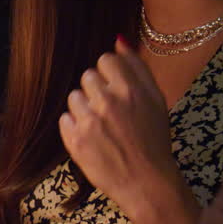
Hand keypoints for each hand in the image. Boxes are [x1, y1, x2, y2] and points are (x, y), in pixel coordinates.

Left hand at [58, 37, 183, 217]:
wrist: (146, 183)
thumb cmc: (153, 140)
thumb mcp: (156, 100)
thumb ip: (137, 68)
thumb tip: (118, 40)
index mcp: (131, 90)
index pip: (105, 60)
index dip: (110, 75)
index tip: (117, 91)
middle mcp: (109, 102)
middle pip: (87, 76)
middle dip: (97, 91)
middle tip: (111, 112)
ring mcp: (89, 122)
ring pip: (74, 97)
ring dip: (85, 109)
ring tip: (102, 127)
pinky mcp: (74, 141)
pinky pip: (65, 119)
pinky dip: (75, 127)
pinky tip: (93, 139)